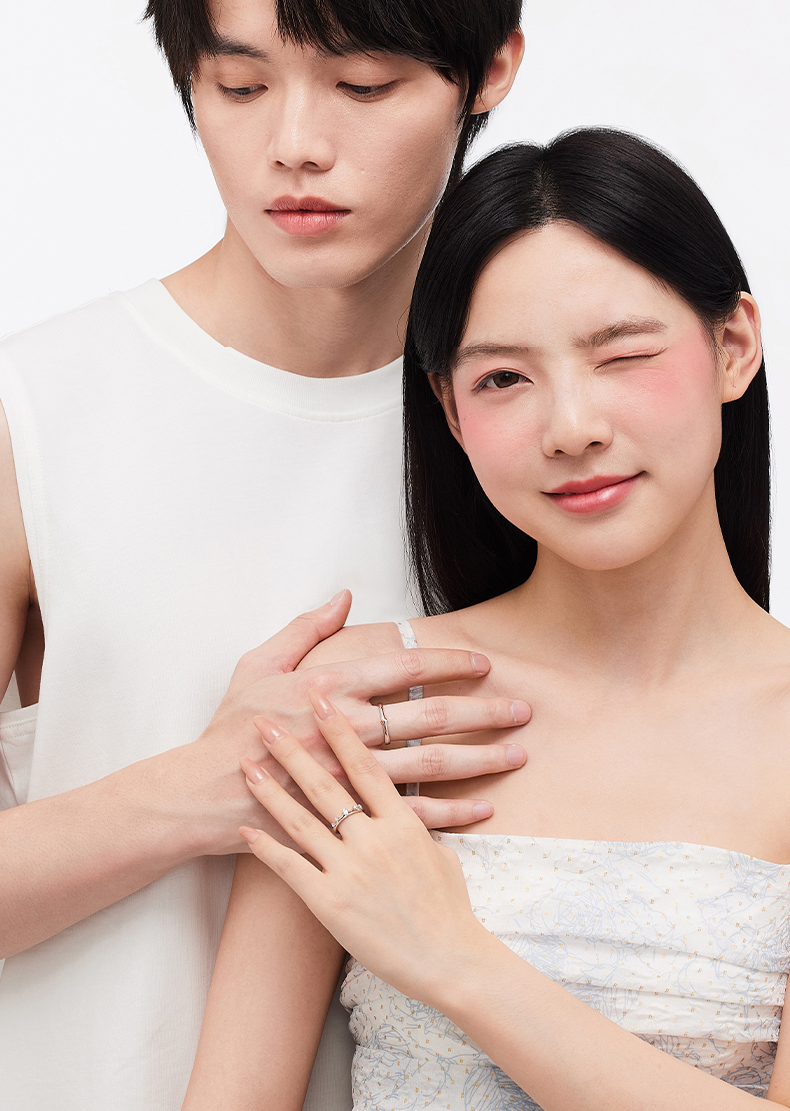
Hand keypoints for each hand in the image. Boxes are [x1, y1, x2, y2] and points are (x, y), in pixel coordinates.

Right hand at [179, 590, 528, 853]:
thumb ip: (306, 628)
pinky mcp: (349, 814)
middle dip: (483, 711)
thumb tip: (344, 598)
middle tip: (522, 709)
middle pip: (431, 716)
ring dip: (480, 759)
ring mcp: (352, 775)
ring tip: (518, 754)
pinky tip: (484, 807)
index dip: (449, 662)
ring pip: (431, 764)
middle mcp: (348, 729)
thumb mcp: (259, 663)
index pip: (405, 667)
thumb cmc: (231, 726)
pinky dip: (452, 811)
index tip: (484, 664)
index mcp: (330, 687)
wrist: (203, 792)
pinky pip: (412, 813)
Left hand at [238, 691, 493, 1005]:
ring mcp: (349, 870)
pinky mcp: (329, 904)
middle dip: (293, 749)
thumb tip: (408, 804)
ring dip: (269, 790)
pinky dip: (265, 848)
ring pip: (301, 821)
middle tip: (265, 721)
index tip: (320, 698)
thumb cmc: (450, 910)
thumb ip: (418, 825)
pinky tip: (242, 830)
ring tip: (245, 765)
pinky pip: (290, 869)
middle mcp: (373, 840)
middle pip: (326, 783)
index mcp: (402, 823)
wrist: (450, 959)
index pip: (365, 765)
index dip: (339, 730)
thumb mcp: (441, 854)